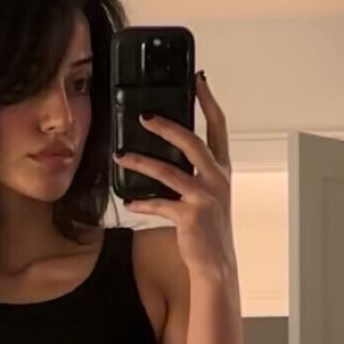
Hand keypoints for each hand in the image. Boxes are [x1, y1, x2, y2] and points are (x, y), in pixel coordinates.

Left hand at [118, 71, 236, 283]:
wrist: (217, 262)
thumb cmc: (209, 227)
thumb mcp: (207, 193)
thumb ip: (193, 171)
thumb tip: (165, 150)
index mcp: (222, 169)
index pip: (218, 127)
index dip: (208, 101)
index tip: (197, 80)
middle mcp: (217, 179)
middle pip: (192, 142)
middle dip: (167, 126)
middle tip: (144, 116)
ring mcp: (204, 197)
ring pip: (169, 171)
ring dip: (141, 162)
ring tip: (121, 156)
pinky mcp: (190, 215)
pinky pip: (160, 203)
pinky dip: (142, 202)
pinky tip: (129, 201)